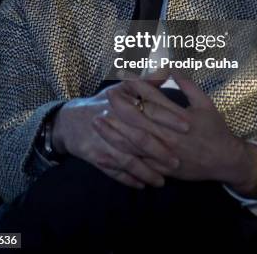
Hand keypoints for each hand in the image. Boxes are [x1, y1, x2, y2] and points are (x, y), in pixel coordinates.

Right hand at [51, 79, 186, 189]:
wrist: (69, 122)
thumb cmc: (101, 104)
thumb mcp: (120, 89)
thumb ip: (145, 83)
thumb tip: (166, 70)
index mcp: (122, 104)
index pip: (149, 111)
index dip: (169, 118)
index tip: (187, 126)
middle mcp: (113, 123)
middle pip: (140, 139)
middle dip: (160, 152)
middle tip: (178, 162)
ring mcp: (103, 143)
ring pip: (128, 160)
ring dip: (145, 171)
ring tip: (162, 181)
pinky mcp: (96, 158)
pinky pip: (114, 173)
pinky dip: (128, 180)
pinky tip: (142, 185)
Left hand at [94, 73, 256, 196]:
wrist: (226, 161)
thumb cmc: (216, 129)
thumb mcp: (205, 103)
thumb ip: (187, 85)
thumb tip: (171, 66)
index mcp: (181, 118)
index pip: (154, 99)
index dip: (137, 87)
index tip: (124, 76)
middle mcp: (171, 136)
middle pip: (140, 120)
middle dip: (121, 107)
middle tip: (106, 95)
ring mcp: (165, 154)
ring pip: (135, 143)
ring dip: (115, 132)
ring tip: (98, 121)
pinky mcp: (162, 169)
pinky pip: (137, 165)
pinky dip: (119, 160)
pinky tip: (103, 153)